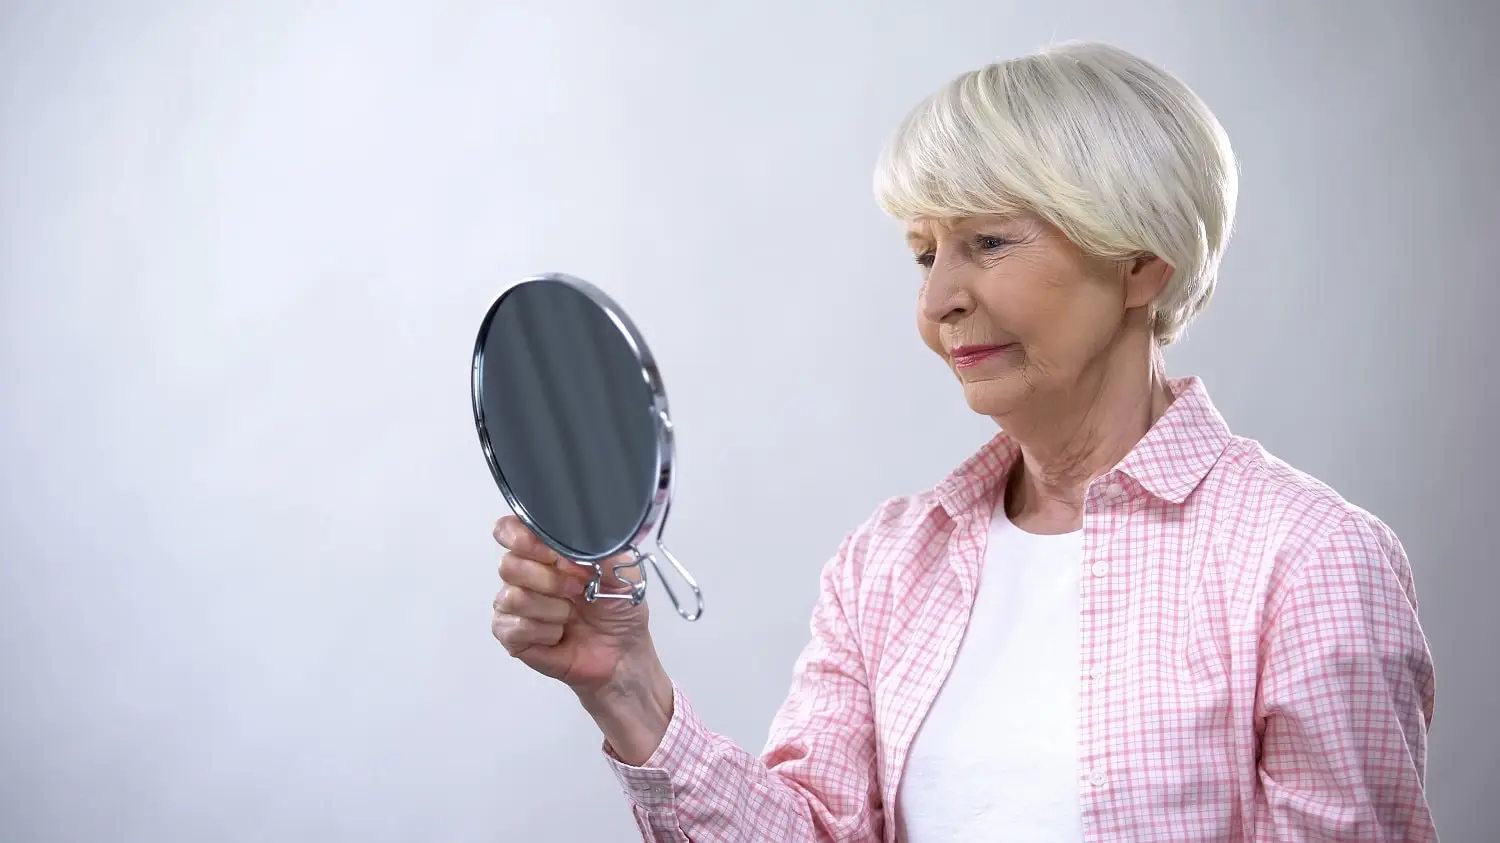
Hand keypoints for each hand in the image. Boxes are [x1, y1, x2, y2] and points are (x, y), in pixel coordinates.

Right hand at [490, 515, 654, 694]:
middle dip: (549, 579)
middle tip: (578, 589)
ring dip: (551, 609)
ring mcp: (514, 606)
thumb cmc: (618, 608)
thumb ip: (597, 549)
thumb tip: (573, 540)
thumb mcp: (620, 570)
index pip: (509, 530)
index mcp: (545, 552)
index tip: (552, 553)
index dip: (522, 538)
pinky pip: (514, 628)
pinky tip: (559, 634)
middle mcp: (524, 575)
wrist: (623, 651)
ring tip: (571, 615)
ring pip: (512, 597)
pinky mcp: (512, 636)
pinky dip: (545, 632)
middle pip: (508, 565)